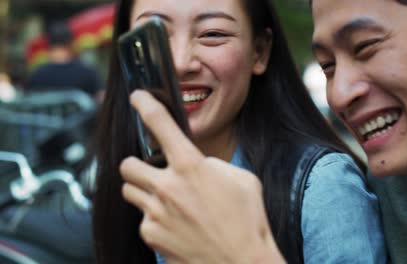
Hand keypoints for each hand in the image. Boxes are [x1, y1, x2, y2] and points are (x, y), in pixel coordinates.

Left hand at [120, 90, 284, 263]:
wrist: (242, 261)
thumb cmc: (248, 219)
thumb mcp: (241, 179)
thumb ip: (212, 165)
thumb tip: (198, 165)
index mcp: (191, 166)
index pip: (160, 124)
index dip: (146, 105)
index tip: (137, 97)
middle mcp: (168, 186)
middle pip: (127, 165)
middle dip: (136, 165)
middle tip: (152, 171)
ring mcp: (156, 213)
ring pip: (129, 191)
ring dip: (143, 191)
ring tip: (164, 200)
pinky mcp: (152, 236)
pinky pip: (142, 220)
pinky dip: (154, 220)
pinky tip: (174, 226)